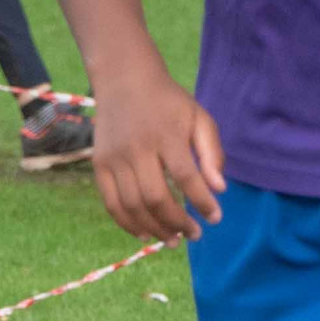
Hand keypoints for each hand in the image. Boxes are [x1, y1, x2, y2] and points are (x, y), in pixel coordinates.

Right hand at [90, 66, 224, 243]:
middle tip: (194, 234)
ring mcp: (114, 158)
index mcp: (166, 134)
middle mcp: (137, 148)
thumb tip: (219, 189)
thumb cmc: (169, 103)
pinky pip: (112, 204)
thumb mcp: (199, 117)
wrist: (125, 80)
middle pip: (156, 197)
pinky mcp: (100, 165)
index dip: (201, 202)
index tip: (215, 218)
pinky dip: (128, 224)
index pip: (185, 176)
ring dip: (155, 229)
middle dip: (178, 223)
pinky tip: (145, 234)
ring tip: (174, 240)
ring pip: (133, 206)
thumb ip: (212, 152)